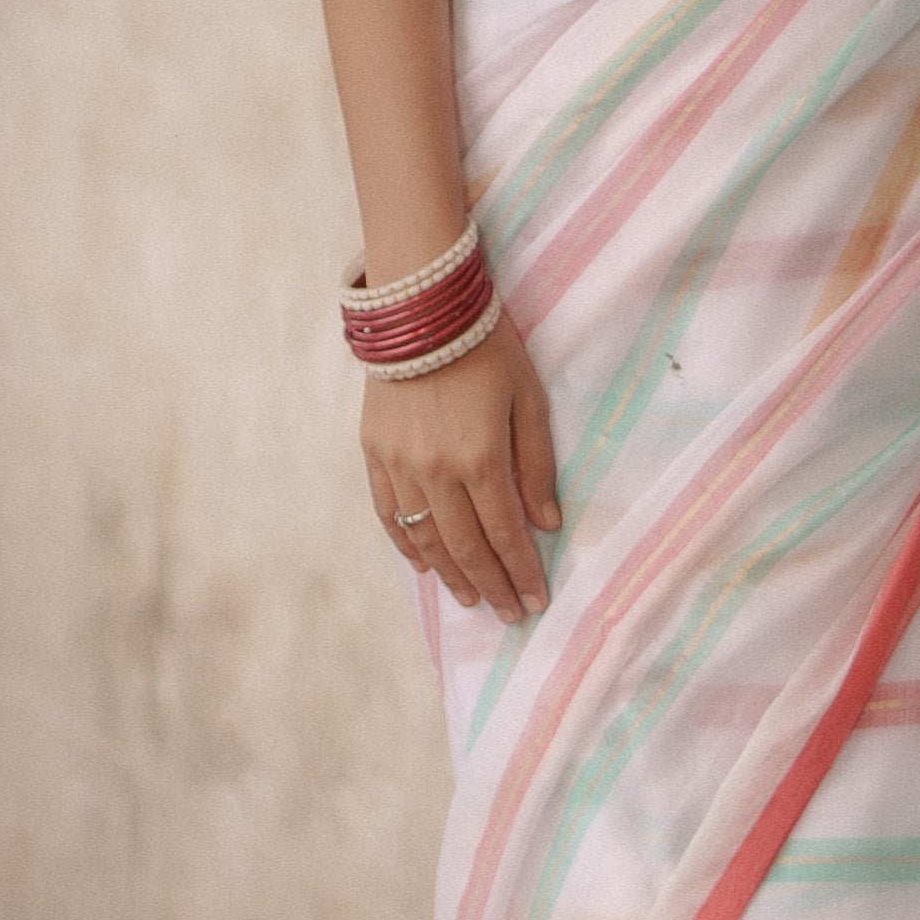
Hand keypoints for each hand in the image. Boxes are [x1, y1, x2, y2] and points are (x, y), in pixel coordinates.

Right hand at [361, 320, 558, 627]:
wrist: (421, 306)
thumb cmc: (488, 347)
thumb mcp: (528, 399)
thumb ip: (536, 464)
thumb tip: (546, 523)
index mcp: (481, 456)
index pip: (505, 533)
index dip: (521, 572)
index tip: (535, 600)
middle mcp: (436, 469)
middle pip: (465, 546)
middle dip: (491, 584)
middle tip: (508, 613)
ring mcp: (399, 463)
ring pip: (425, 538)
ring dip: (450, 574)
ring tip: (472, 597)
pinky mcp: (374, 452)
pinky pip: (389, 513)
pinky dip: (407, 545)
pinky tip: (424, 565)